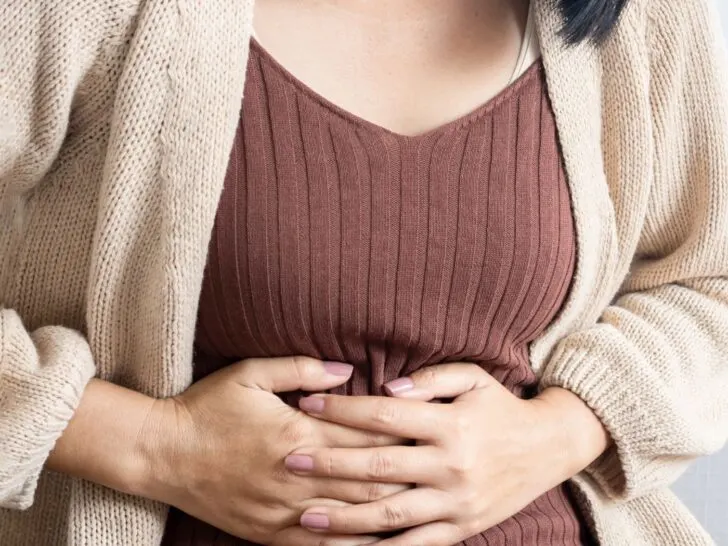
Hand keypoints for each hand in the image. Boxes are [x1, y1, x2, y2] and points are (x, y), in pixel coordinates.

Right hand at [141, 356, 409, 544]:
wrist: (162, 454)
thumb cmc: (208, 408)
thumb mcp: (250, 374)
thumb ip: (301, 369)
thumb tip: (346, 370)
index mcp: (297, 434)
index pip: (364, 437)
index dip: (400, 435)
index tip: (427, 430)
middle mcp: (297, 477)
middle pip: (368, 480)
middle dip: (406, 475)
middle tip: (437, 469)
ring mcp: (284, 511)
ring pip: (351, 519)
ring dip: (389, 513)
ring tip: (423, 507)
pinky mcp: (270, 534)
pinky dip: (353, 545)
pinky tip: (378, 540)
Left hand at [290, 363, 609, 544]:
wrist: (550, 447)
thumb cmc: (502, 406)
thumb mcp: (473, 377)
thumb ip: (430, 379)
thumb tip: (386, 386)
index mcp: (450, 424)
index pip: (384, 414)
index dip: (343, 409)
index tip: (307, 404)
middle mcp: (451, 465)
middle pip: (379, 466)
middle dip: (329, 464)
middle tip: (289, 461)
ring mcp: (456, 503)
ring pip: (391, 514)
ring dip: (344, 518)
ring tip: (305, 517)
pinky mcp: (462, 528)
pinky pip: (416, 545)